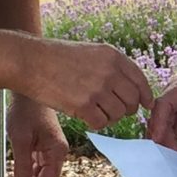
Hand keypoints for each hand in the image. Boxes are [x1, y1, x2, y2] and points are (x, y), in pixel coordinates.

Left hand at [4, 95, 66, 176]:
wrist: (27, 92)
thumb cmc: (27, 110)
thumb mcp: (20, 138)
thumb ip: (22, 164)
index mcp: (57, 151)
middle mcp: (56, 153)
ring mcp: (50, 150)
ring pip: (39, 176)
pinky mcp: (43, 147)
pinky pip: (36, 167)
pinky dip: (25, 176)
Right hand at [17, 39, 151, 130]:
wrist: (30, 61)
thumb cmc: (57, 57)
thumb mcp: (90, 52)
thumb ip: (110, 67)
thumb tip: (129, 89)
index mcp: (113, 56)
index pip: (140, 80)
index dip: (145, 96)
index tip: (146, 105)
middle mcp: (109, 72)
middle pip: (132, 101)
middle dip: (126, 110)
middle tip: (114, 111)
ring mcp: (97, 89)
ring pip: (118, 115)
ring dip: (109, 118)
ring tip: (95, 111)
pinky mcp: (83, 105)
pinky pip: (101, 123)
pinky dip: (96, 124)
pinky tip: (86, 117)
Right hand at [147, 76, 176, 160]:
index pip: (163, 105)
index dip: (159, 124)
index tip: (161, 142)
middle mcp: (173, 95)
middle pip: (158, 117)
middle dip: (163, 138)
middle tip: (172, 157)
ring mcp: (173, 107)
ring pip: (160, 127)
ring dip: (166, 143)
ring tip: (175, 158)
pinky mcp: (176, 119)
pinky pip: (167, 133)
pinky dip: (171, 144)